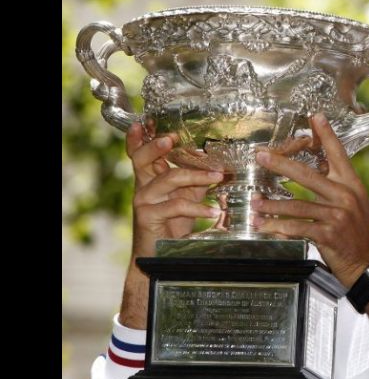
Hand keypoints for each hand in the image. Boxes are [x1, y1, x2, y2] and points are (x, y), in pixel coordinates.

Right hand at [120, 122, 222, 327]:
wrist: (162, 255)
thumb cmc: (174, 224)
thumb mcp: (188, 197)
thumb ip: (197, 181)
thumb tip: (219, 166)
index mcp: (151, 177)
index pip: (139, 152)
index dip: (139, 138)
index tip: (144, 122)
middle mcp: (143, 185)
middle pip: (142, 158)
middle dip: (158, 146)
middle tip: (172, 139)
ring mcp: (144, 200)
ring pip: (168, 179)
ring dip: (196, 176)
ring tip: (218, 176)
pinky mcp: (149, 217)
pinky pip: (175, 206)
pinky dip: (199, 208)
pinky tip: (214, 211)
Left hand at [253, 114, 368, 287]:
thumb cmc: (360, 236)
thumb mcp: (355, 206)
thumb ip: (336, 190)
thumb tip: (316, 174)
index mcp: (352, 186)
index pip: (338, 154)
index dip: (326, 134)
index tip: (314, 117)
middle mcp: (345, 196)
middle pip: (308, 174)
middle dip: (281, 164)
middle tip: (262, 157)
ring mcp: (337, 215)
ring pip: (296, 204)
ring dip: (271, 205)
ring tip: (255, 202)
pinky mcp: (328, 234)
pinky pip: (297, 227)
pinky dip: (277, 228)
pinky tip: (264, 227)